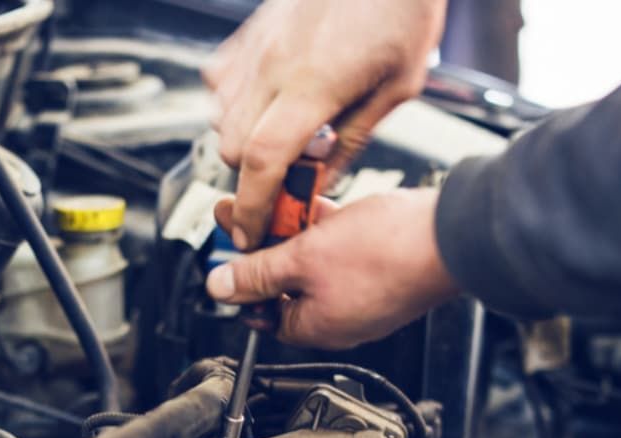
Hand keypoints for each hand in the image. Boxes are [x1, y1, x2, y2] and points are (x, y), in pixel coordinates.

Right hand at [203, 0, 445, 249]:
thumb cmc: (401, 8)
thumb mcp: (396, 88)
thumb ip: (352, 140)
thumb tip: (322, 179)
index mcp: (313, 85)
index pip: (262, 163)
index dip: (252, 208)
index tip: (251, 232)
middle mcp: (273, 65)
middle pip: (232, 147)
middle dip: (250, 178)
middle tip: (283, 184)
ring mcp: (257, 46)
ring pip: (219, 118)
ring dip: (242, 142)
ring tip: (281, 141)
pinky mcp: (250, 30)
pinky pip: (219, 82)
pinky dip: (232, 105)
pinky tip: (266, 104)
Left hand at [205, 188, 457, 349]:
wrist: (448, 236)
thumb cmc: (385, 257)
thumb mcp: (302, 261)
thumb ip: (258, 274)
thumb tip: (221, 288)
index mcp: (316, 328)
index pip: (262, 315)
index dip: (242, 284)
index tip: (230, 254)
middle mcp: (338, 316)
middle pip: (285, 284)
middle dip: (263, 248)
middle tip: (246, 218)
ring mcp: (359, 290)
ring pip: (311, 261)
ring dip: (290, 231)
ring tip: (277, 200)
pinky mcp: (377, 266)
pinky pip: (338, 249)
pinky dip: (322, 226)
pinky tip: (313, 200)